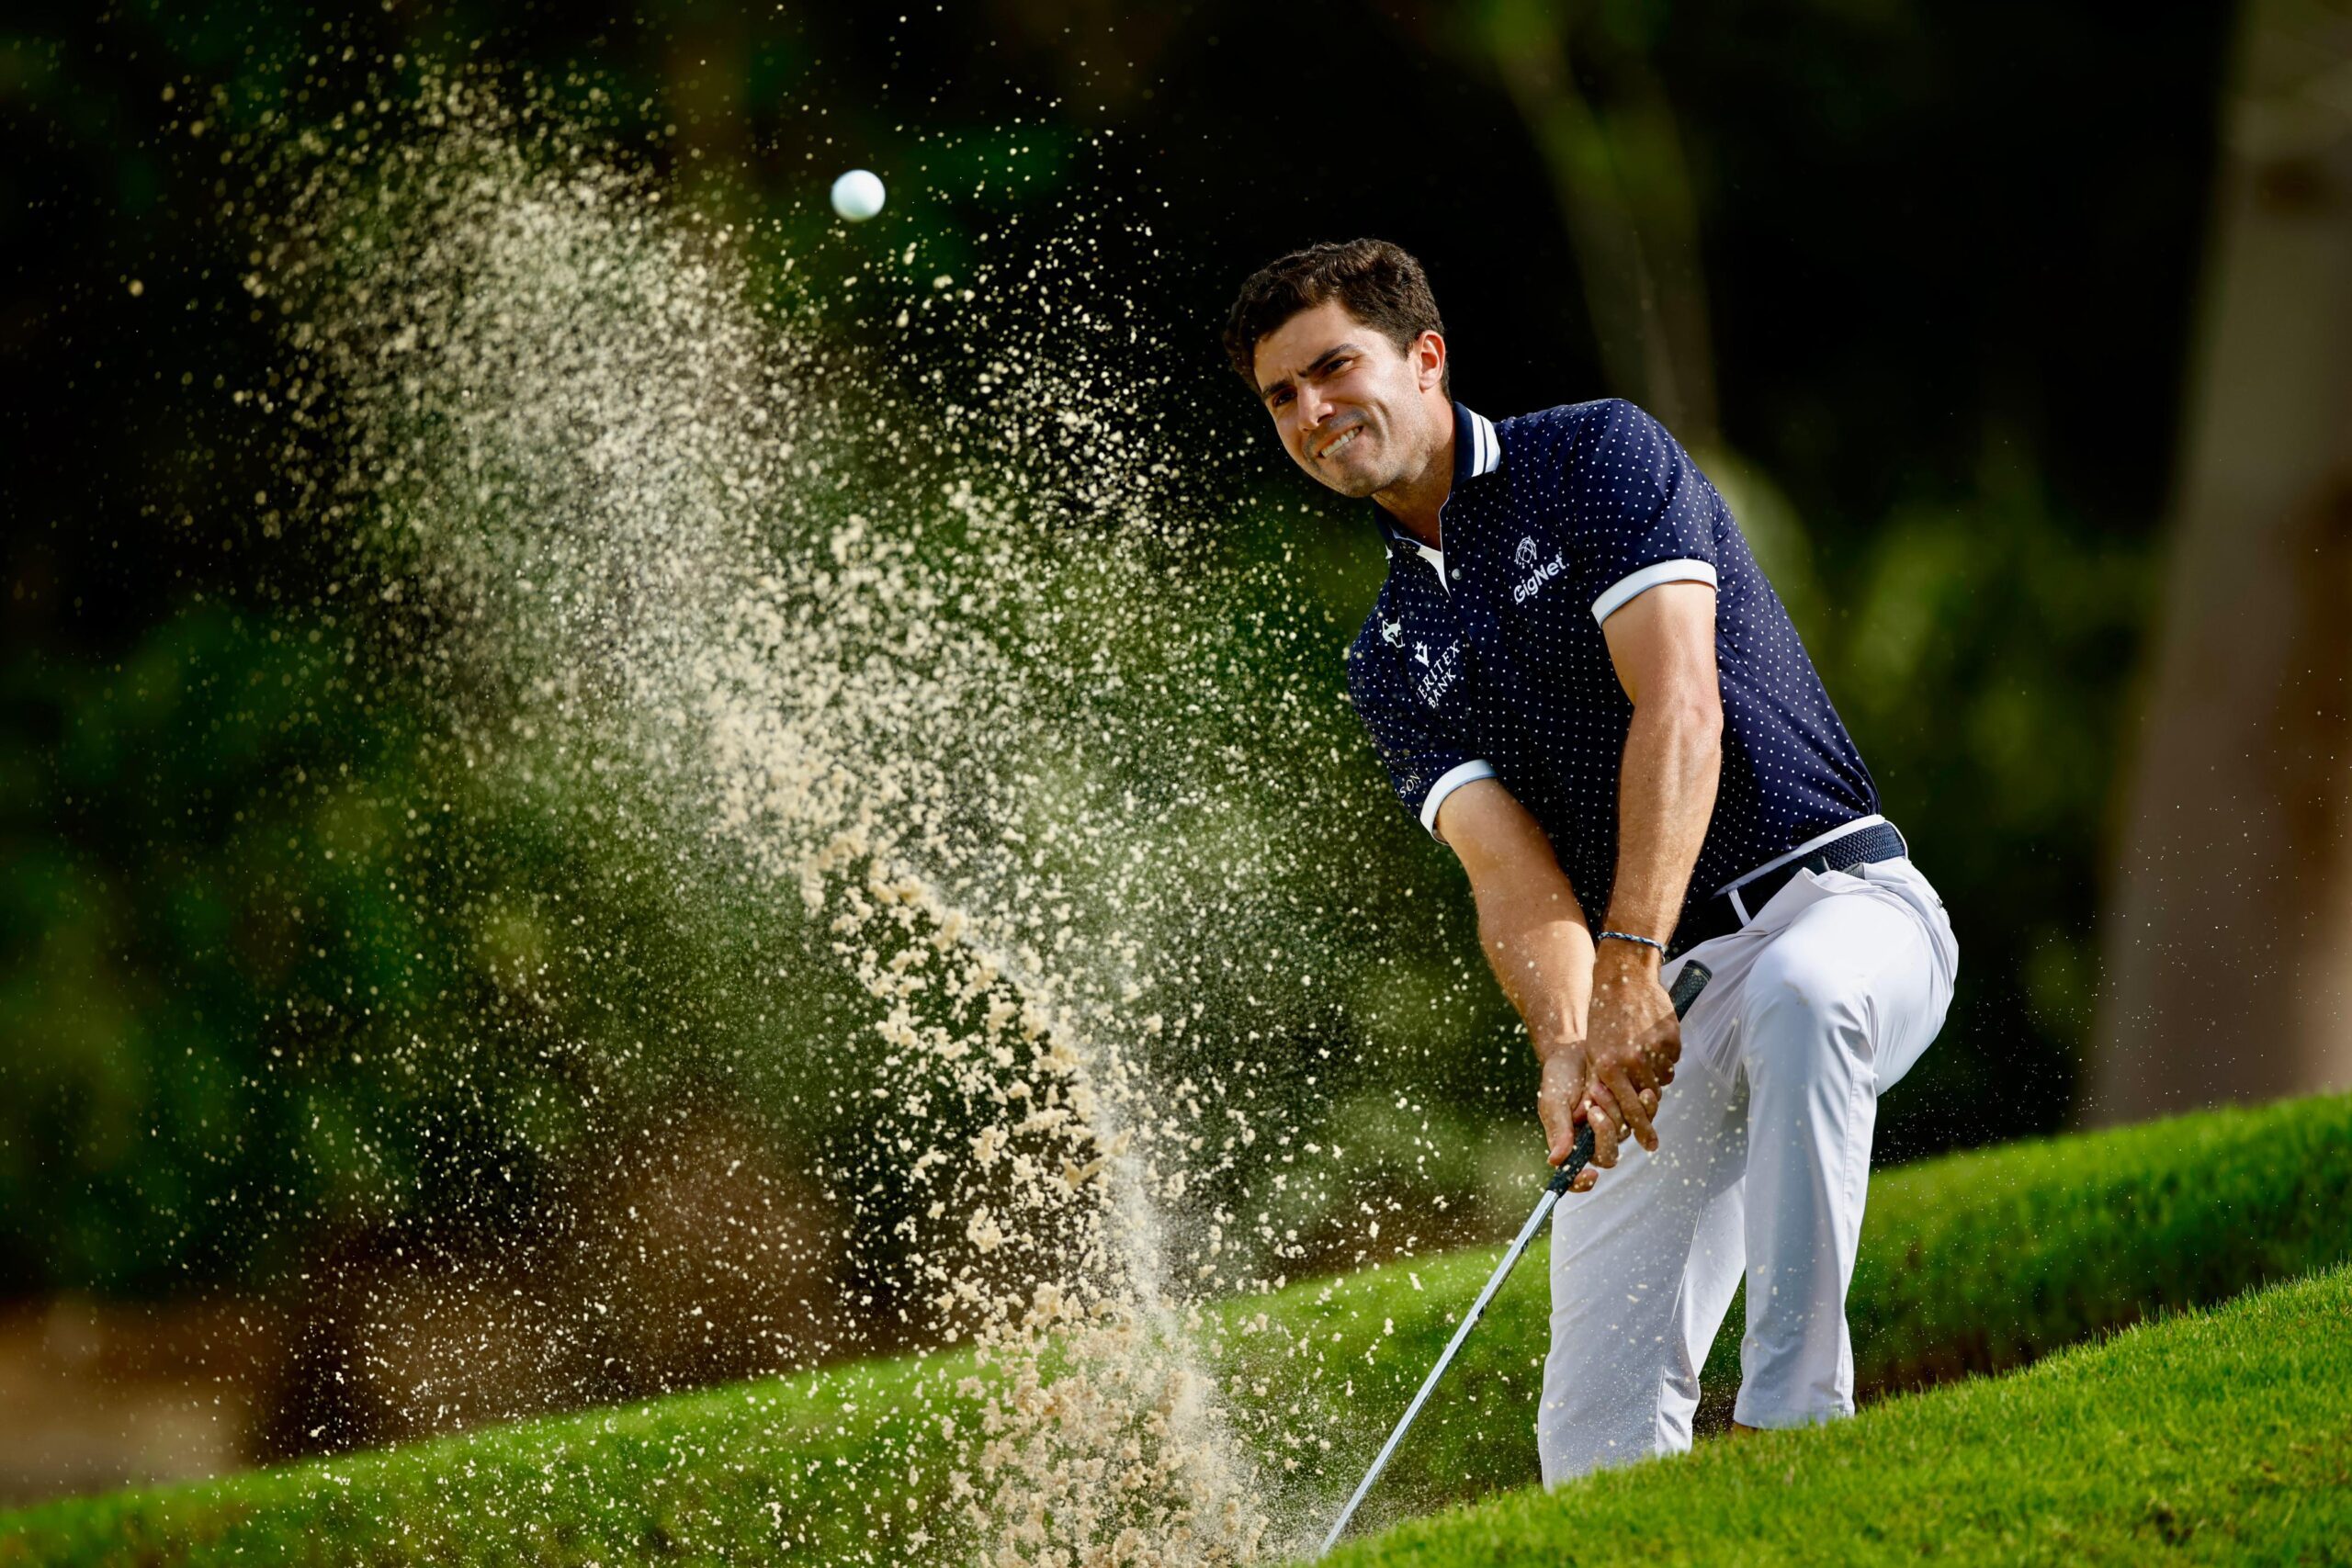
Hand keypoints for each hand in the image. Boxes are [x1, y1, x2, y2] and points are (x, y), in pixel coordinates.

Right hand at [1536, 1044, 1663, 1193]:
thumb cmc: (1559, 1076)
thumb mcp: (1553, 1100)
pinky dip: (1644, 1105)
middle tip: (1593, 1108)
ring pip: (1626, 1134)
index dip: (1581, 1182)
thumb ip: (1558, 1128)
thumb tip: (1556, 1161)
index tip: (1589, 1176)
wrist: (1577, 1049)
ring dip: (1616, 1112)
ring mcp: (1615, 1125)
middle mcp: (1594, 1140)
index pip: (1574, 1175)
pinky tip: (1643, 1091)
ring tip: (1599, 1087)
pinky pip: (1644, 1116)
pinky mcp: (1631, 1109)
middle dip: (1603, 1134)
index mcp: (1570, 1144)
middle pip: (1607, 1156)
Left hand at [1582, 942, 1681, 1159]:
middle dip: (1648, 1108)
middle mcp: (1633, 1061)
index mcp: (1609, 1067)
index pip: (1629, 1110)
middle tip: (1650, 1123)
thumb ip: (1605, 1082)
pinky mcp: (1672, 1038)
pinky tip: (1652, 1042)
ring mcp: (1655, 1050)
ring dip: (1655, 1077)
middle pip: (1649, 1099)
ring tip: (1643, 1056)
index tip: (1650, 1146)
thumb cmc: (1604, 1018)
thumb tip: (1618, 1111)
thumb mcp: (1595, 1051)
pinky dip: (1664, 1058)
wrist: (1623, 979)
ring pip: (1663, 1080)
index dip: (1641, 1131)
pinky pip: (1672, 1061)